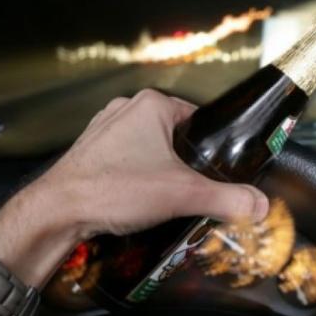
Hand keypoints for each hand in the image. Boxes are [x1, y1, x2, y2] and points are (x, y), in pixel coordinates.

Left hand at [0, 89, 267, 286]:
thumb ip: (226, 199)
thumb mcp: (182, 195)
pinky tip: (136, 197)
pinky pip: (124, 158)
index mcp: (150, 104)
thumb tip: (258, 205)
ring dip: (158, 169)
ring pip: (147, 147)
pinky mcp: (88, 149)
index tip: (218, 170)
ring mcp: (103, 128)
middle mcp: (125, 108)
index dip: (211, 146)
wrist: (57, 211)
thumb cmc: (115, 190)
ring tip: (165, 197)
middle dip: (184, 161)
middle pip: (172, 134)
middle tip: (193, 189)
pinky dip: (134, 175)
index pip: (197, 119)